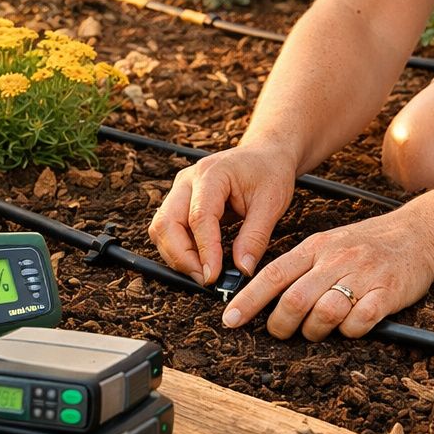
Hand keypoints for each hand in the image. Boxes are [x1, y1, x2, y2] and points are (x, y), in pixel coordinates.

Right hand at [148, 145, 297, 285]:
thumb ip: (255, 237)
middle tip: (206, 279)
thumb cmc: (270, 172)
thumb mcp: (272, 203)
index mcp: (212, 174)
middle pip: (166, 223)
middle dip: (181, 257)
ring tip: (204, 272)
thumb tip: (242, 269)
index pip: (199, 217)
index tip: (214, 276)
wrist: (264, 155)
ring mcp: (180, 190)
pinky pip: (168, 229)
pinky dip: (179, 249)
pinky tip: (200, 260)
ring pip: (161, 228)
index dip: (204, 251)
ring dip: (177, 255)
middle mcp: (188, 180)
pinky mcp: (180, 201)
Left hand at [219, 207, 433, 339]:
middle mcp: (335, 260)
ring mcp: (362, 276)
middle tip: (281, 332)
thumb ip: (300, 267)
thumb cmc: (368, 244)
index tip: (230, 320)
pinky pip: (359, 321)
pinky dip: (350, 331)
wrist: (418, 234)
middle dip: (280, 324)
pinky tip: (351, 325)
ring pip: (324, 314)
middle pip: (295, 300)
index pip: (273, 274)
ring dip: (315, 331)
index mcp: (316, 247)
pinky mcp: (387, 294)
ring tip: (318, 330)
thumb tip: (266, 295)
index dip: (248, 300)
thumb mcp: (328, 244)